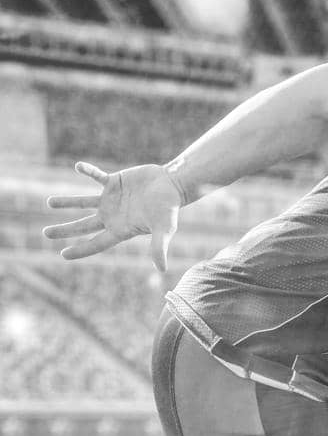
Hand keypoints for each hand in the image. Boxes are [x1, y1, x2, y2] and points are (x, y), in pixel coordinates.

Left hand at [42, 162, 183, 270]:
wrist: (175, 184)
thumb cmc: (169, 208)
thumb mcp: (165, 229)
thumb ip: (159, 247)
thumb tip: (162, 269)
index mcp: (120, 229)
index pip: (96, 243)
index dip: (80, 250)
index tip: (63, 254)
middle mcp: (112, 215)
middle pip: (83, 225)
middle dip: (64, 230)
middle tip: (45, 233)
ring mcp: (112, 198)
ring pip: (83, 202)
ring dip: (67, 202)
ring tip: (49, 202)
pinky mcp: (115, 181)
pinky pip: (97, 176)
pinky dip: (88, 171)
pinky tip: (78, 166)